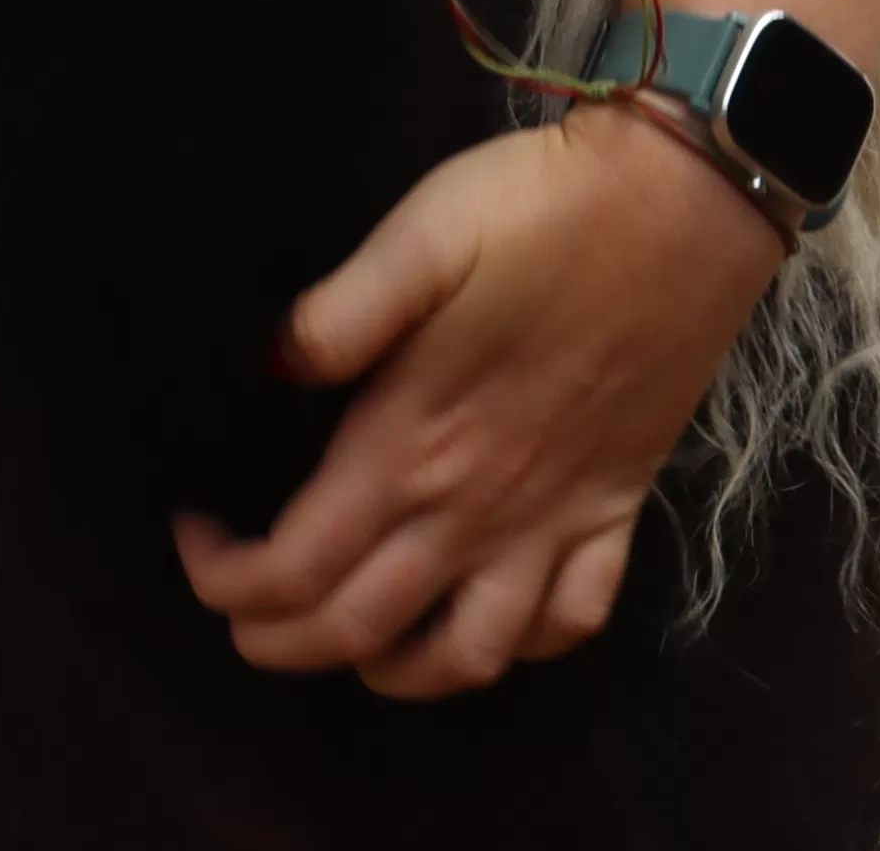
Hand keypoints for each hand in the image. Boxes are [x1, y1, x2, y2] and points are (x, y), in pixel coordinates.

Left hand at [174, 103, 783, 695]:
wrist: (686, 206)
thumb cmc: (540, 211)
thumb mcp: (422, 234)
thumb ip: (341, 312)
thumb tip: (271, 366)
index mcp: (411, 444)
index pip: (293, 568)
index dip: (224, 580)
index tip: (193, 538)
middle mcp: (476, 508)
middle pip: (355, 631)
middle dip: (276, 643)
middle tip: (237, 608)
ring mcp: (553, 522)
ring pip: (465, 658)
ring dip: (393, 674)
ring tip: (349, 642)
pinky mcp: (616, 513)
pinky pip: (571, 622)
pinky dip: (523, 646)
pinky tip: (485, 618)